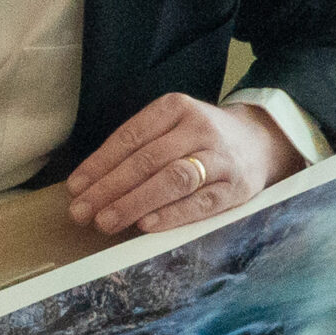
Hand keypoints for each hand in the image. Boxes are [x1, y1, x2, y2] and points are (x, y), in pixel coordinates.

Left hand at [65, 95, 303, 237]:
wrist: (260, 142)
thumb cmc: (199, 139)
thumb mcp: (171, 126)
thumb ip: (137, 148)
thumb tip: (88, 185)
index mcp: (176, 107)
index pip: (131, 136)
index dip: (100, 163)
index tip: (75, 188)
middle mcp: (200, 128)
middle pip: (149, 159)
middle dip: (110, 188)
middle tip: (81, 212)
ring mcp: (220, 158)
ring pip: (174, 179)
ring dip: (135, 202)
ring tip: (106, 222)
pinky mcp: (236, 188)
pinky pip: (201, 203)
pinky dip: (172, 215)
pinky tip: (146, 226)